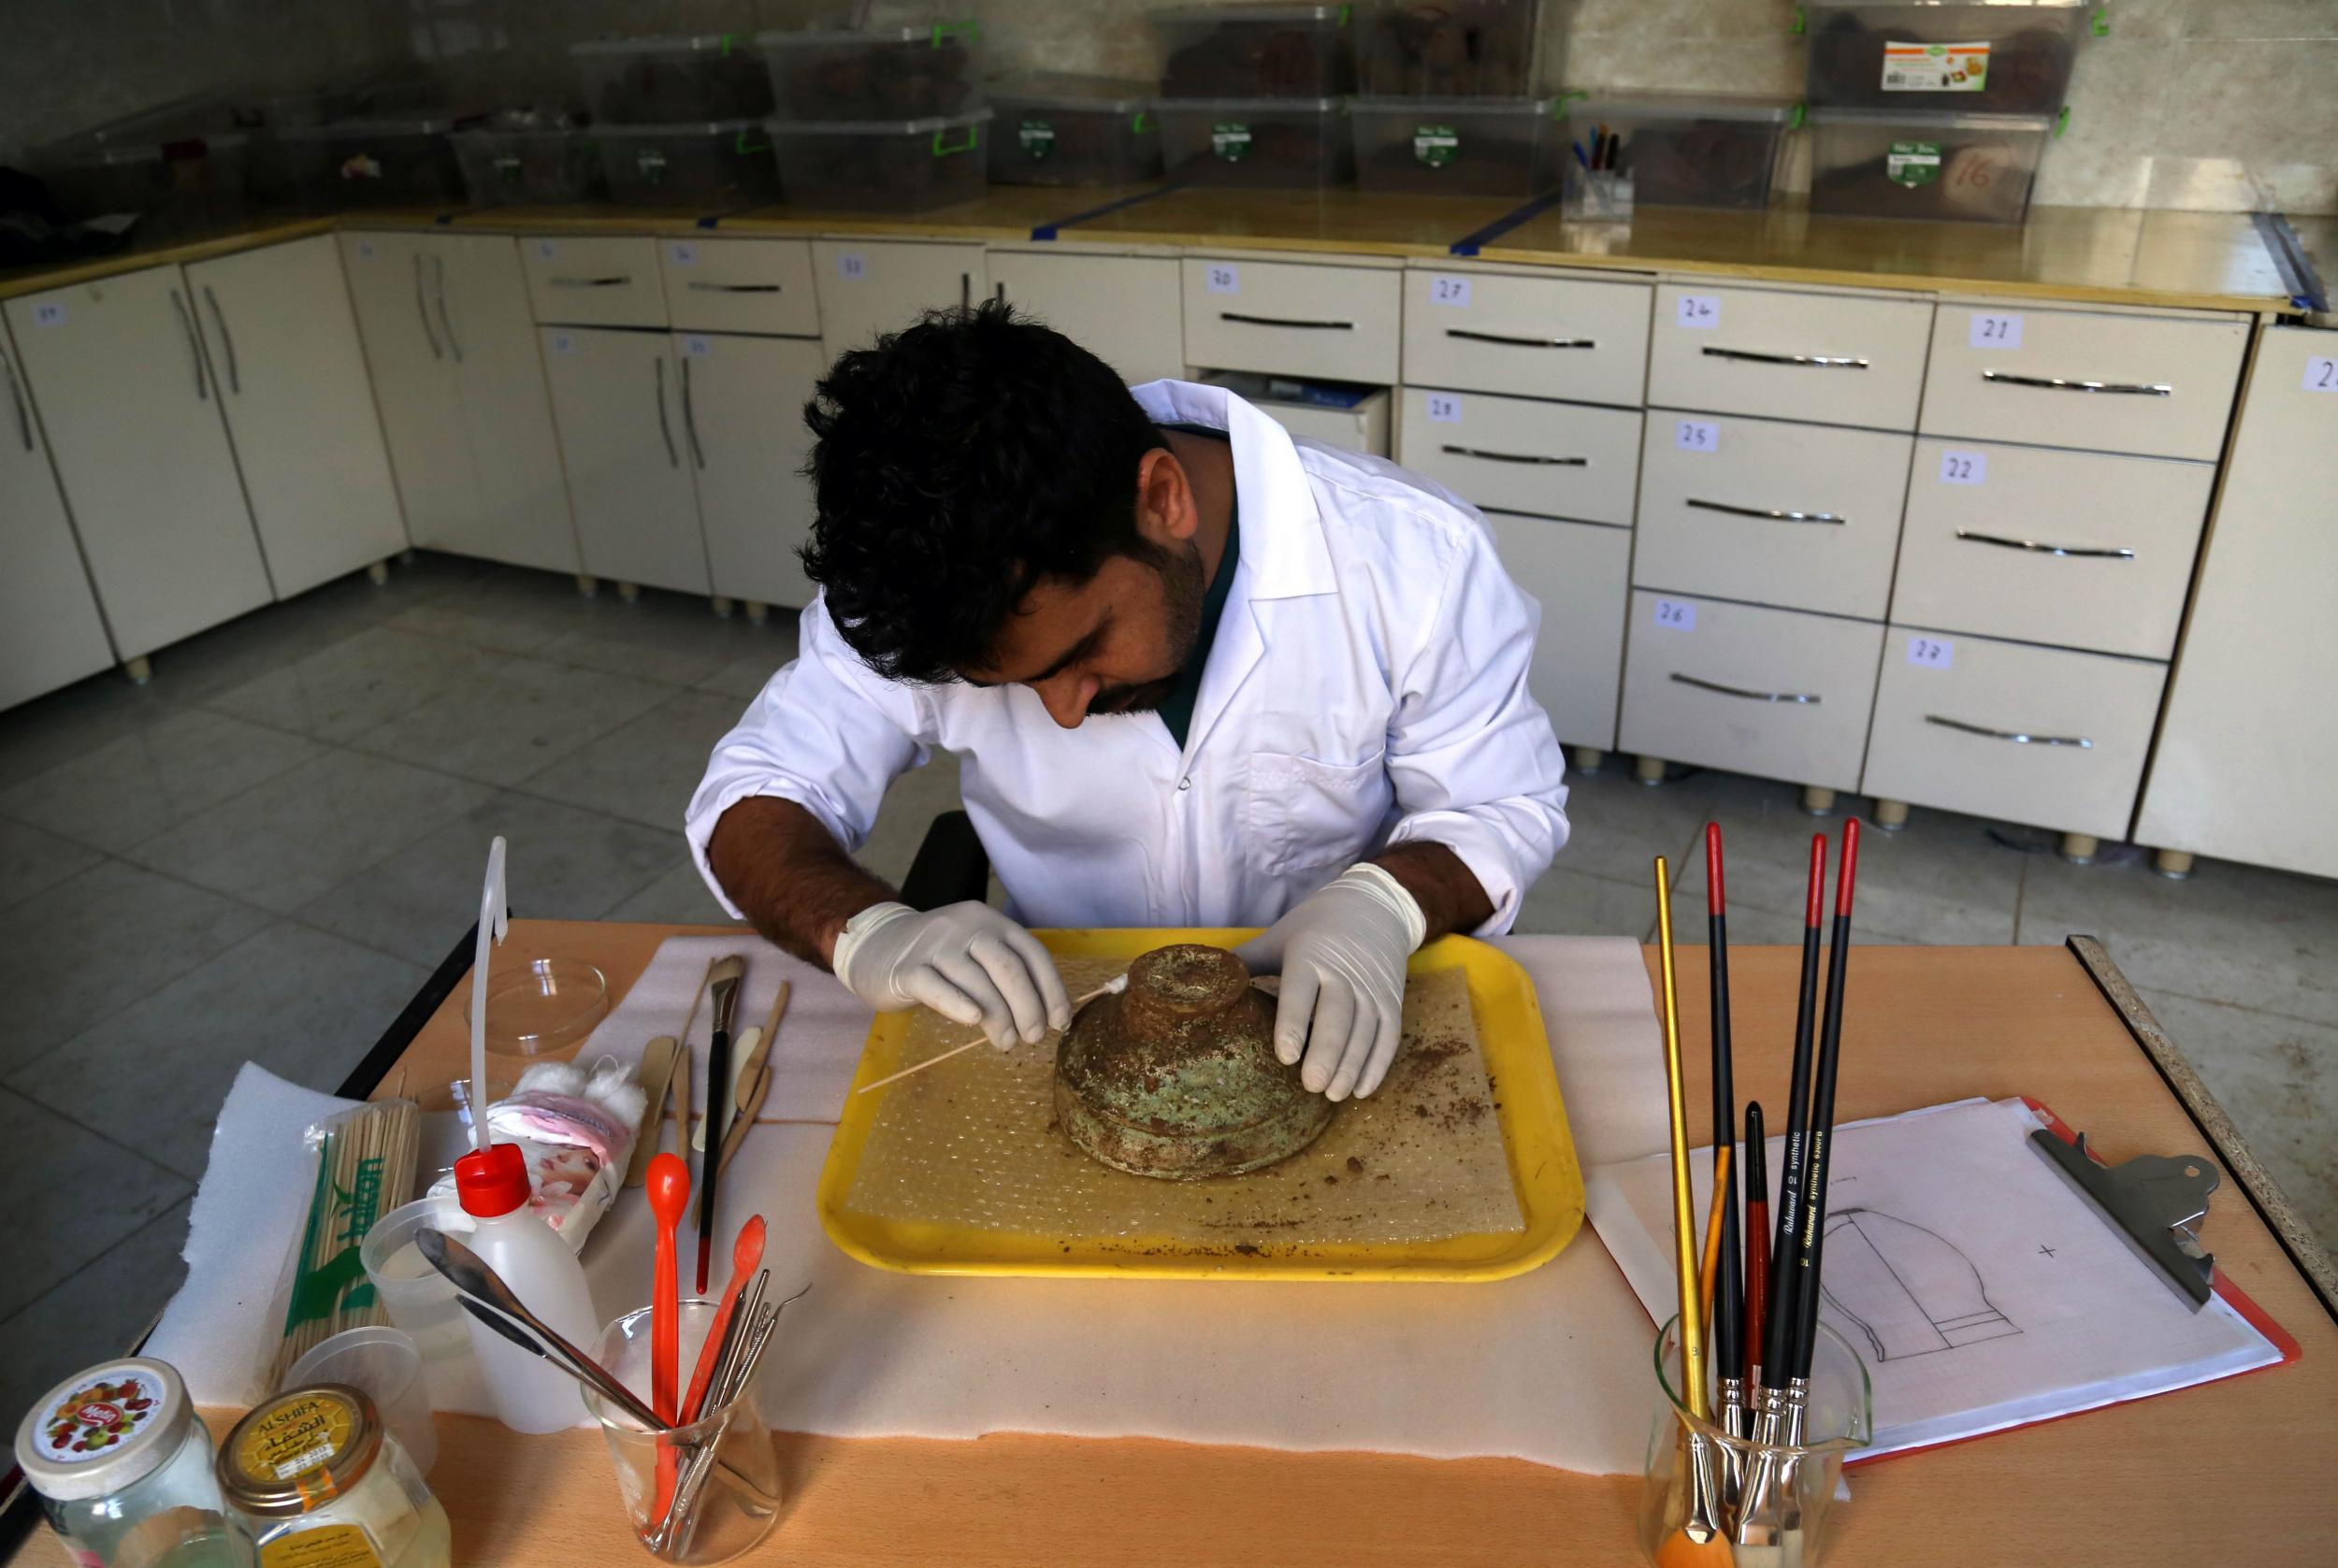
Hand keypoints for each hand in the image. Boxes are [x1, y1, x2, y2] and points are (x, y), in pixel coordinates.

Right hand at [831, 901, 1072, 1047]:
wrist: (875, 945)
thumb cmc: (937, 958)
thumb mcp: (975, 954)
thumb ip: (1005, 976)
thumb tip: (1045, 1017)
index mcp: (991, 922)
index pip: (1032, 954)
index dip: (1051, 989)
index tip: (1060, 1022)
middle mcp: (967, 927)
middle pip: (1008, 967)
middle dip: (1028, 1006)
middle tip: (1033, 1038)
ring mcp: (935, 945)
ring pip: (976, 980)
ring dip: (998, 1016)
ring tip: (1007, 1042)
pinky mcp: (908, 967)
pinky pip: (936, 986)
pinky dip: (958, 1003)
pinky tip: (973, 1020)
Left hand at [1232, 864, 1427, 1101]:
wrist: (1374, 905)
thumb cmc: (1314, 927)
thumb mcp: (1278, 937)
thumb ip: (1244, 962)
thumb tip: (1197, 989)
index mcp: (1310, 953)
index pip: (1301, 990)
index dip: (1294, 1023)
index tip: (1284, 1056)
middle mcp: (1345, 970)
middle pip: (1338, 1015)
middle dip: (1327, 1053)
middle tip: (1312, 1085)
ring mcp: (1372, 986)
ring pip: (1366, 1029)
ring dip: (1352, 1065)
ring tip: (1333, 1095)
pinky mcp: (1392, 999)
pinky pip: (1389, 1035)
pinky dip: (1378, 1064)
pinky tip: (1361, 1090)